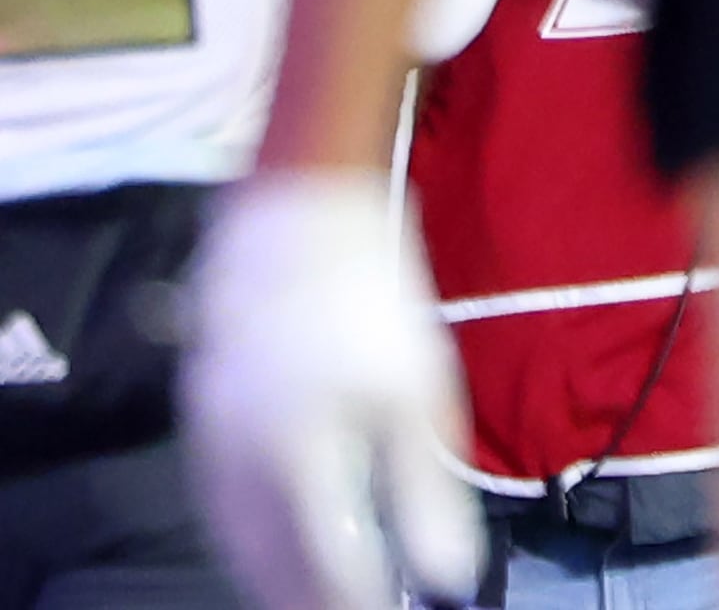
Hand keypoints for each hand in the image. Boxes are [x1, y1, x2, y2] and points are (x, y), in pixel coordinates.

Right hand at [184, 172, 485, 609]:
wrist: (298, 219)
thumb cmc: (374, 303)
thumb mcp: (418, 395)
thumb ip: (426, 492)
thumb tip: (449, 574)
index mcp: (302, 453)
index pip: (329, 562)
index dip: (360, 602)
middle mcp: (241, 457)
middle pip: (270, 560)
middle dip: (308, 596)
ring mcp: (208, 437)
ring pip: (233, 537)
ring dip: (270, 575)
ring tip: (313, 597)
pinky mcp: (197, 417)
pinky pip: (214, 502)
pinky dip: (241, 536)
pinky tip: (273, 544)